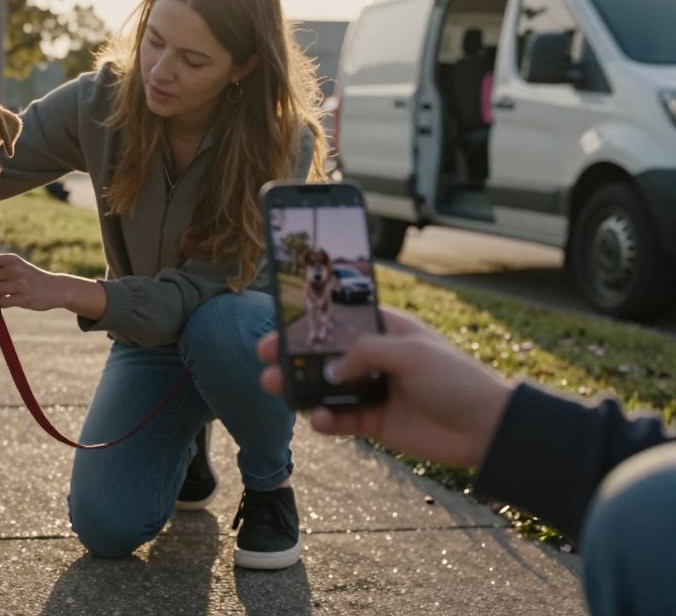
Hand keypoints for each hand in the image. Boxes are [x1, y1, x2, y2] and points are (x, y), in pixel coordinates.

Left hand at [0, 253, 106, 317]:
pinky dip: (1, 304)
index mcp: (11, 259)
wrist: (56, 288)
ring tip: (2, 295)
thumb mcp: (17, 266)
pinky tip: (9, 301)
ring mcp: (20, 284)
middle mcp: (15, 269)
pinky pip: (2, 302)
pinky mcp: (23, 298)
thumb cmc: (30, 278)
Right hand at [256, 307, 514, 468]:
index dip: (310, 323)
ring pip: (327, 388)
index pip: (341, 321)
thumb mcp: (410, 353)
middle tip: (264, 361)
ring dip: (301, 389)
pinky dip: (326, 420)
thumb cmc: (456, 379)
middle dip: (295, 358)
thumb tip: (329, 369)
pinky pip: (341, 419)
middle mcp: (378, 359)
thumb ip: (364, 353)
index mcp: (388, 331)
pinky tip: (318, 420)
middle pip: (326, 355)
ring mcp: (375, 391)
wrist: (486, 429)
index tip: (278, 327)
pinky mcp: (375, 423)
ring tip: (276, 389)